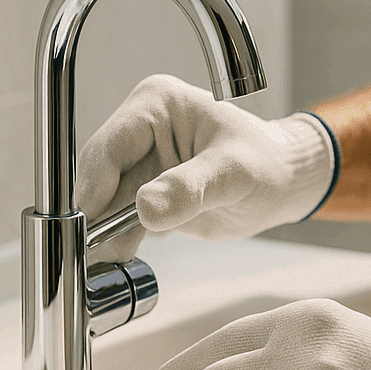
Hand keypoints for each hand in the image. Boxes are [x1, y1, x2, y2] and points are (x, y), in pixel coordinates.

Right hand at [75, 75, 336, 262]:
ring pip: (103, 201)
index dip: (94, 187)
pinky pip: (118, 217)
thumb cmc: (268, 165)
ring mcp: (140, 160)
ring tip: (101, 266)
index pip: (110, 146)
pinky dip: (116, 239)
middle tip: (87, 255)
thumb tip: (147, 208)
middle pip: (98, 176)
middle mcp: (141, 128)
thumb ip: (192, 188)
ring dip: (101, 234)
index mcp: (158, 103)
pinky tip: (115, 262)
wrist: (283, 185)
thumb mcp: (234, 174)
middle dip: (94, 216)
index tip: (86, 225)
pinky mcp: (144, 189)